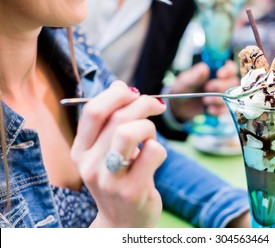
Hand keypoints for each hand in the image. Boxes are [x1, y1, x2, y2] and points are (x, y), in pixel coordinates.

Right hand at [71, 81, 166, 227]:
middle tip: (156, 106)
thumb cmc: (118, 179)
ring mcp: (110, 179)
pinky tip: (156, 157)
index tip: (134, 92)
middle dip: (143, 103)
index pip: (93, 111)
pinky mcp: (132, 190)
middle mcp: (90, 165)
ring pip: (131, 132)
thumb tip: (123, 86)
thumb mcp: (106, 151)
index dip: (117, 94)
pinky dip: (160, 148)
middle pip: (118, 117)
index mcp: (81, 150)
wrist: (123, 221)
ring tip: (151, 136)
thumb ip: (111, 120)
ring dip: (149, 126)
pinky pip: (153, 152)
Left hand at [169, 60, 238, 120]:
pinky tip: (209, 109)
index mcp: (215, 71)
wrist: (178, 106)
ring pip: (231, 96)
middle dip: (222, 86)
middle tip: (208, 87)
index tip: (220, 74)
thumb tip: (204, 68)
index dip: (228, 70)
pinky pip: (226, 110)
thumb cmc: (183, 88)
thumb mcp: (185, 80)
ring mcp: (223, 96)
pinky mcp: (221, 108)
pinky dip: (218, 110)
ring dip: (219, 99)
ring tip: (205, 101)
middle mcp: (222, 82)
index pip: (230, 68)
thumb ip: (195, 75)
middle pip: (233, 82)